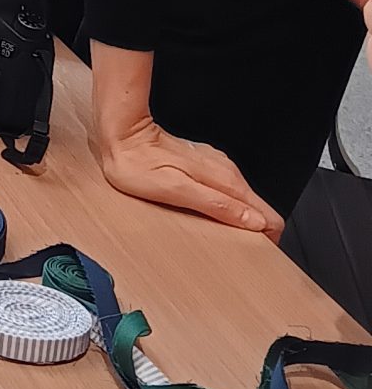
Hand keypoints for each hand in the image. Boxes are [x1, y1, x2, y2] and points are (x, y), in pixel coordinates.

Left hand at [94, 111, 281, 237]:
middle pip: (258, 210)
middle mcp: (225, 171)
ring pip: (242, 201)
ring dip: (240, 222)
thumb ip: (218, 205)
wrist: (121, 135)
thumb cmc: (139, 165)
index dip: (268, 238)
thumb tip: (253, 221)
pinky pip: (224, 193)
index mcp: (225, 180)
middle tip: (238, 251)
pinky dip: (224, 209)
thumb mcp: (178, 191)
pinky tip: (208, 218)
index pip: (268, 215)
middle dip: (255, 233)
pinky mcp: (201, 166)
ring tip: (224, 240)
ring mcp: (214, 167)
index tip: (258, 253)